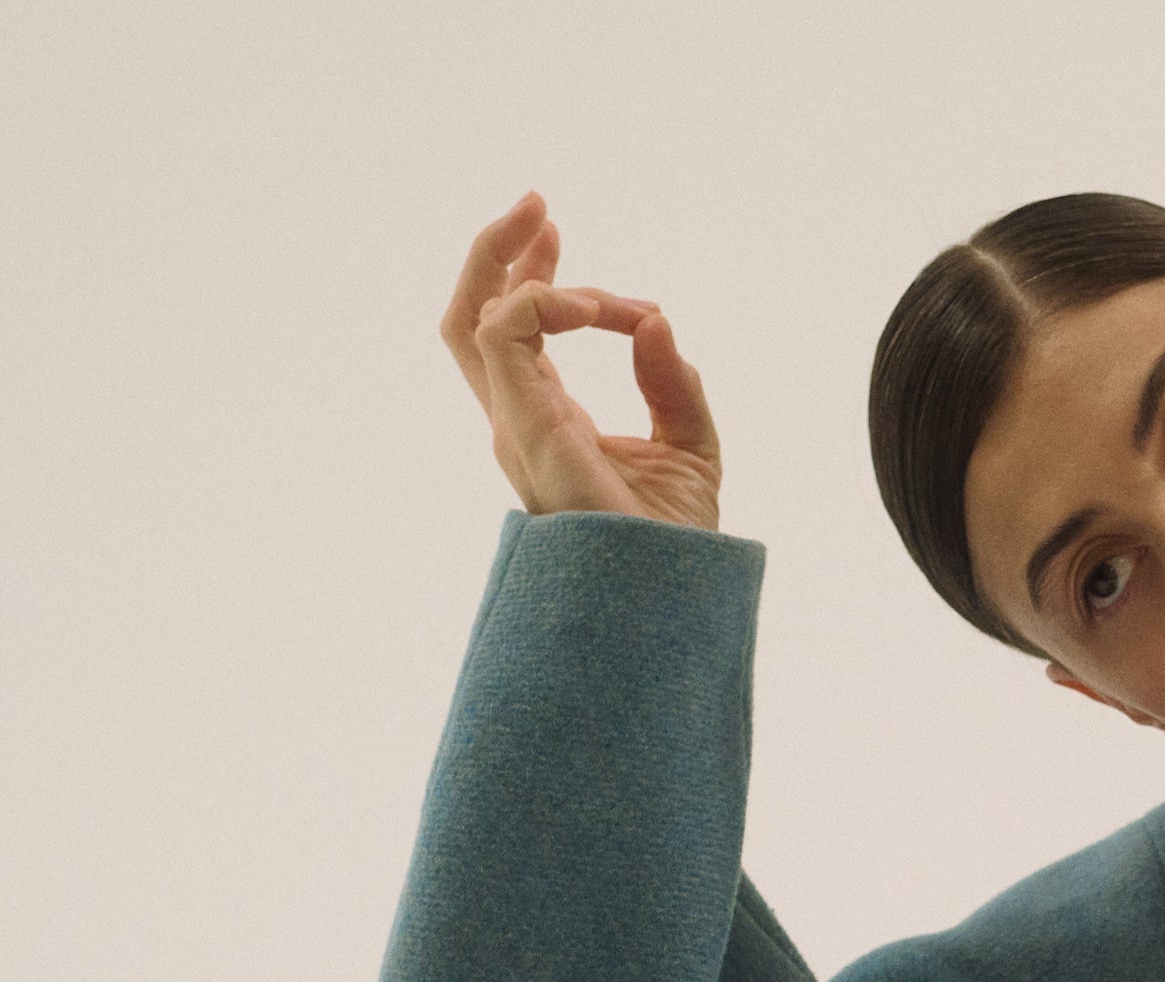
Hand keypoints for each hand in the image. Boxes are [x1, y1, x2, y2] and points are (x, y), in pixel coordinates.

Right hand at [439, 190, 721, 529]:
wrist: (672, 595)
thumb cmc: (674, 539)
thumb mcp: (691, 442)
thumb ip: (672, 381)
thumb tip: (657, 321)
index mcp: (548, 419)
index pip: (514, 335)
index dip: (532, 277)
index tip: (559, 235)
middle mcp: (520, 419)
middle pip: (473, 318)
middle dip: (497, 252)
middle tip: (538, 204)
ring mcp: (515, 424)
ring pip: (472, 319)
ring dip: (510, 262)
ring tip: (550, 223)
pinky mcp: (525, 426)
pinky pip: (505, 334)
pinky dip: (543, 300)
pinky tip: (598, 307)